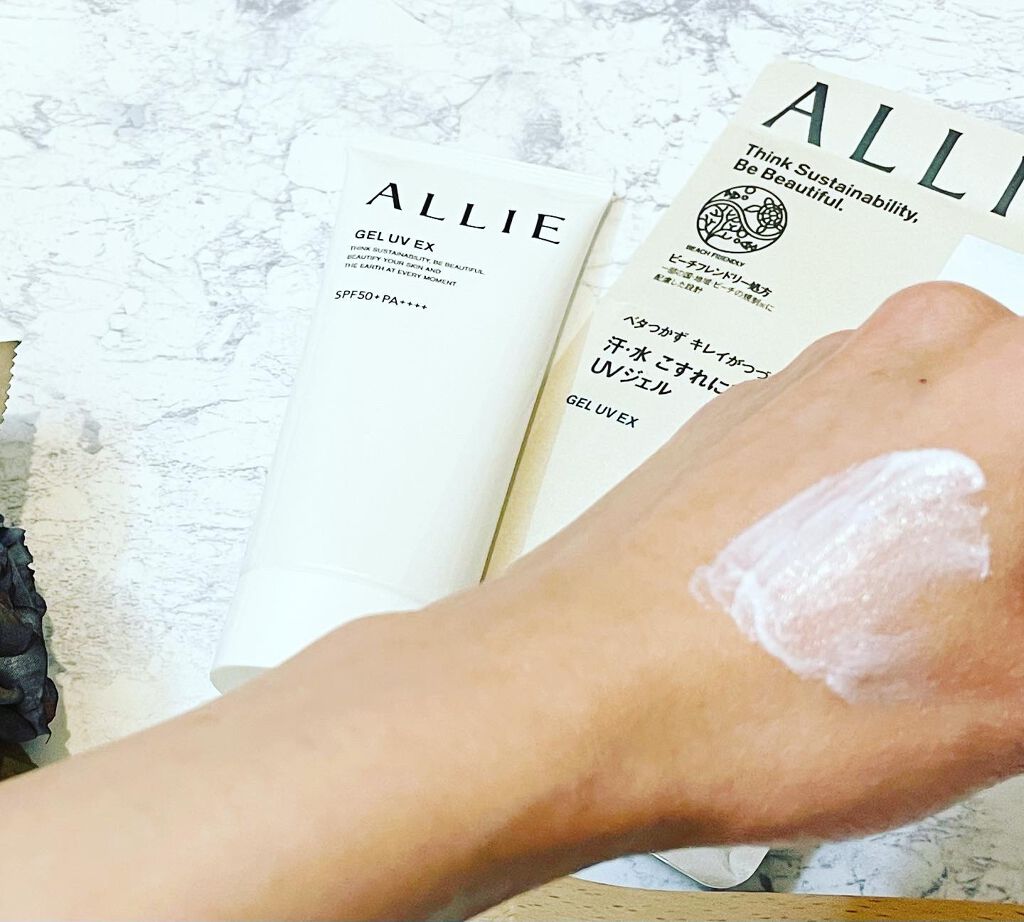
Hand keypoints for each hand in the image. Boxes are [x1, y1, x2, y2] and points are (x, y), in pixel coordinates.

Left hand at [482, 280, 1023, 847]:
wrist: (584, 690)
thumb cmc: (764, 689)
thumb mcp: (1016, 690)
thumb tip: (1014, 585)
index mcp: (1009, 388)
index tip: (1009, 598)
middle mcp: (913, 350)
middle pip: (1014, 430)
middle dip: (1013, 527)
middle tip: (989, 616)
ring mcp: (814, 376)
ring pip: (940, 435)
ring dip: (953, 514)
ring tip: (911, 619)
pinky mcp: (747, 414)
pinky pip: (852, 446)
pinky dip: (870, 505)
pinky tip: (835, 592)